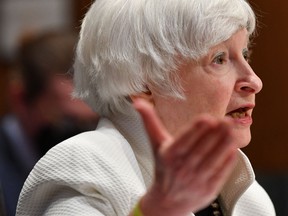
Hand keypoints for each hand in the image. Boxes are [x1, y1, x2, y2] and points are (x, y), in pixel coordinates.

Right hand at [133, 99, 236, 215]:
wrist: (166, 201)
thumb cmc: (163, 167)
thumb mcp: (155, 144)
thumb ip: (150, 122)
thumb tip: (138, 102)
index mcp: (168, 155)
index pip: (183, 141)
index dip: (195, 130)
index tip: (207, 118)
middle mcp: (182, 168)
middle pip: (201, 149)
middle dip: (215, 134)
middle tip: (227, 120)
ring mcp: (196, 180)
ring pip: (212, 160)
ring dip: (224, 145)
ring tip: (233, 130)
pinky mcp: (208, 189)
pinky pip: (219, 174)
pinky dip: (227, 161)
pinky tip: (233, 148)